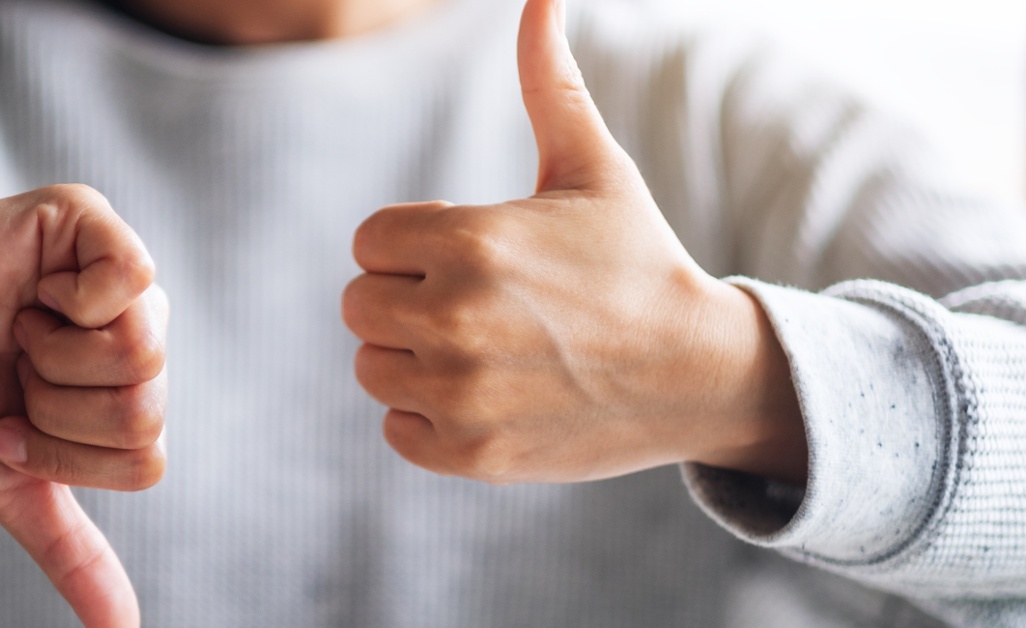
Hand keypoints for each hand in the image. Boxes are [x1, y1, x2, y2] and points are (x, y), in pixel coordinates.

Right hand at [0, 184, 165, 627]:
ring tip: (17, 331)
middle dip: (56, 411)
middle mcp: (137, 325)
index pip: (147, 456)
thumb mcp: (10, 478)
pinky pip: (132, 278)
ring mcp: (117, 269)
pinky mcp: (88, 218)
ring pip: (142, 352)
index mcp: (128, 385)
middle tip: (13, 371)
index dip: (66, 455)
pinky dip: (72, 306)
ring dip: (54, 361)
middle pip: (148, 406)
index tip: (11, 420)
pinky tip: (33, 294)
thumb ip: (71, 549)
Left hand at [341, 0, 804, 485]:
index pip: (369, 241)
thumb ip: (549, 82)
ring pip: (372, 364)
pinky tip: (487, 394)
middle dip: (407, 297)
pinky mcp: (469, 453)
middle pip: (360, 303)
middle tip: (478, 303)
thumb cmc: (637, 262)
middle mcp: (455, 320)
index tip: (470, 254)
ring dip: (413, 356)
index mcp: (471, 242)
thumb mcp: (593, 168)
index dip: (414, 245)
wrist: (698, 375)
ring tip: (484, 348)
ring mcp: (460, 394)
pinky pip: (395, 426)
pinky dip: (427, 414)